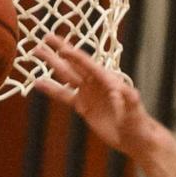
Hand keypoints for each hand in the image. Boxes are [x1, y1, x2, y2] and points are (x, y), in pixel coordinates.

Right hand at [34, 36, 160, 160]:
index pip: (89, 65)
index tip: (62, 49)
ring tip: (36, 52)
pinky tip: (38, 82)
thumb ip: (130, 101)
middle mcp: (96, 83)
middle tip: (45, 37)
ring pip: (66, 75)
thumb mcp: (135, 112)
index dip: (75, 57)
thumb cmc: (139, 124)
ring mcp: (89, 94)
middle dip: (60, 51)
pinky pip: (65, 95)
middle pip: (75, 64)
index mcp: (108, 81)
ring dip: (52, 64)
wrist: (136, 139)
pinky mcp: (84, 106)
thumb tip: (126, 92)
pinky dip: (51, 89)